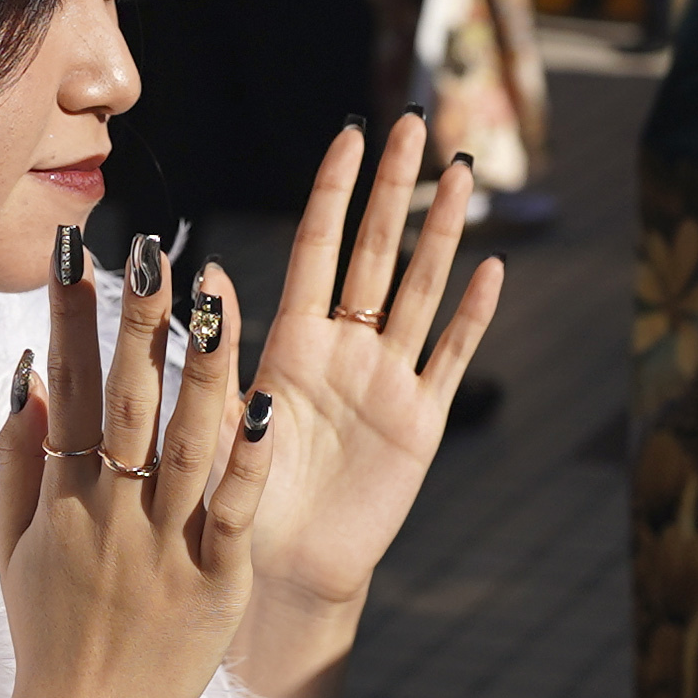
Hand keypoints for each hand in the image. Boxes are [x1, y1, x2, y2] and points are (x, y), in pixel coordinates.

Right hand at [0, 238, 282, 697]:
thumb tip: (31, 379)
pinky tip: (267, 407)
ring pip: (188, 444)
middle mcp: (112, 513)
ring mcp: (166, 547)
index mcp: (64, 498)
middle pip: (128, 402)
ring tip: (216, 301)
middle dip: (139, 324)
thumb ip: (19, 462)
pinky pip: (236, 512)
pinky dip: (249, 461)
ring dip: (203, 370)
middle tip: (154, 254)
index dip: (71, 318)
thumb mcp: (12, 546)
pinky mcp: (216, 585)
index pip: (67, 388)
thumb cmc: (47, 635)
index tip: (75, 251)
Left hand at [243, 118, 502, 634]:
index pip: (318, 248)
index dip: (335, 191)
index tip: (351, 133)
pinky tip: (493, 271)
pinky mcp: (419, 423)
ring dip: (441, 236)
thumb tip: (205, 272)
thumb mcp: (215, 418)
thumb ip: (218, 348)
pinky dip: (471, 316)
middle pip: (377, 252)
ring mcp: (386, 381)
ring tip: (458, 177)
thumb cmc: (233, 499)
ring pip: (420, 290)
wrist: (277, 573)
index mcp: (292, 342)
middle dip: (394, 189)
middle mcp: (344, 349)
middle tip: (415, 124)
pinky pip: (448, 359)